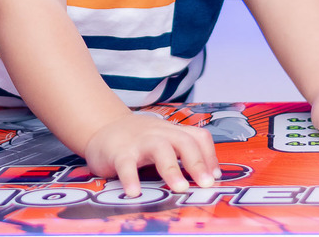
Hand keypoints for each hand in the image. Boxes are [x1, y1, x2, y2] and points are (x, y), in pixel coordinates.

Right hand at [83, 112, 220, 196]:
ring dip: (172, 169)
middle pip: (184, 141)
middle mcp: (159, 134)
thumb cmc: (138, 140)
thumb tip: (208, 179)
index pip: (198, 138)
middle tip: (205, 184)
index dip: (210, 156)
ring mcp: (139, 142)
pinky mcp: (119, 152)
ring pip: (160, 149)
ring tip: (180, 188)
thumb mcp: (163, 140)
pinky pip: (126, 165)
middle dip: (197, 163)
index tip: (215, 177)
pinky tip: (134, 193)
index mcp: (172, 133)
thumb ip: (181, 154)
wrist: (102, 126)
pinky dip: (131, 178)